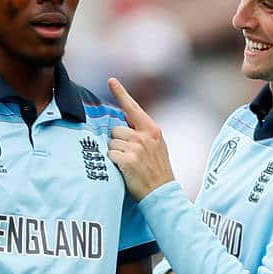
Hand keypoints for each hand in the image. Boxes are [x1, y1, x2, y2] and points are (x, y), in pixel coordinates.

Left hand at [107, 77, 175, 200]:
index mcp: (152, 130)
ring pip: (111, 143)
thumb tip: (123, 124)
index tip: (111, 81)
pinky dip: (113, 163)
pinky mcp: (127, 160)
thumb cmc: (157, 170)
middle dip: (117, 141)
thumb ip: (142, 133)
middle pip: (116, 130)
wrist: (162, 192)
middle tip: (129, 155)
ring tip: (128, 164)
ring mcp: (136, 148)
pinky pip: (110, 155)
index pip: (133, 108)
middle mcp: (144, 136)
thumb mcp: (157, 146)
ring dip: (115, 153)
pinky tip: (124, 170)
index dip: (121, 93)